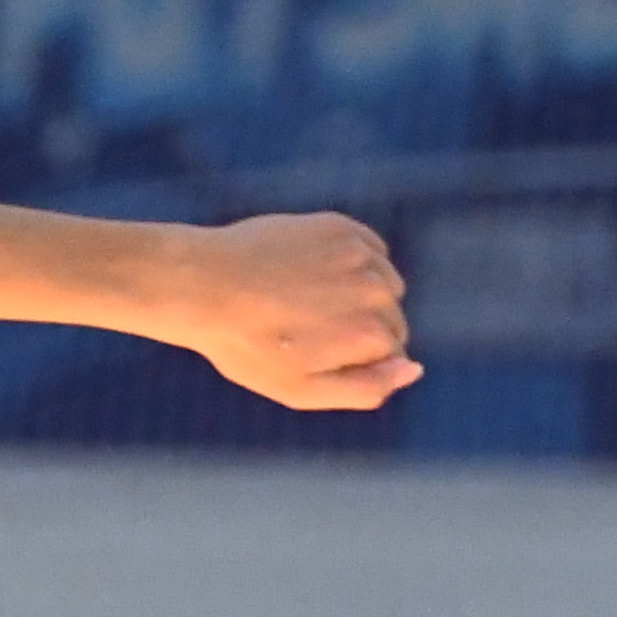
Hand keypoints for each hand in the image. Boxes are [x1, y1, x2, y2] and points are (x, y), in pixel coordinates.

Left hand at [168, 212, 415, 410]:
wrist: (201, 285)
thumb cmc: (245, 346)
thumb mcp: (299, 389)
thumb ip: (364, 389)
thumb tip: (415, 369)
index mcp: (371, 335)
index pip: (392, 355)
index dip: (354, 360)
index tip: (311, 356)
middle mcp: (377, 292)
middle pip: (392, 320)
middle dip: (358, 329)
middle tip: (301, 330)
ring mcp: (362, 255)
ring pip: (385, 285)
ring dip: (357, 295)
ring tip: (303, 303)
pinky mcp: (344, 227)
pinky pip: (370, 252)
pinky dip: (350, 266)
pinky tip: (309, 275)